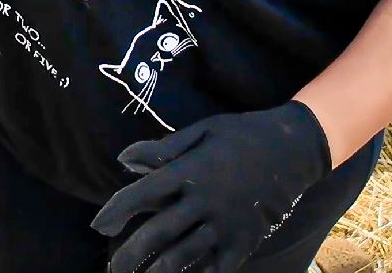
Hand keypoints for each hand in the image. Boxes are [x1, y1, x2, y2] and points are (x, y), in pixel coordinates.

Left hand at [90, 101, 331, 272]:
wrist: (294, 149)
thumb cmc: (242, 135)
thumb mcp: (201, 132)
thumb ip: (162, 149)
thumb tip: (123, 159)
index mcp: (190, 172)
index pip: (142, 195)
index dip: (117, 211)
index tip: (98, 225)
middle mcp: (204, 202)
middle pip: (158, 233)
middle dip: (130, 254)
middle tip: (112, 268)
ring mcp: (226, 225)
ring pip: (183, 256)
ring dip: (158, 271)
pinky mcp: (245, 241)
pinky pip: (217, 267)